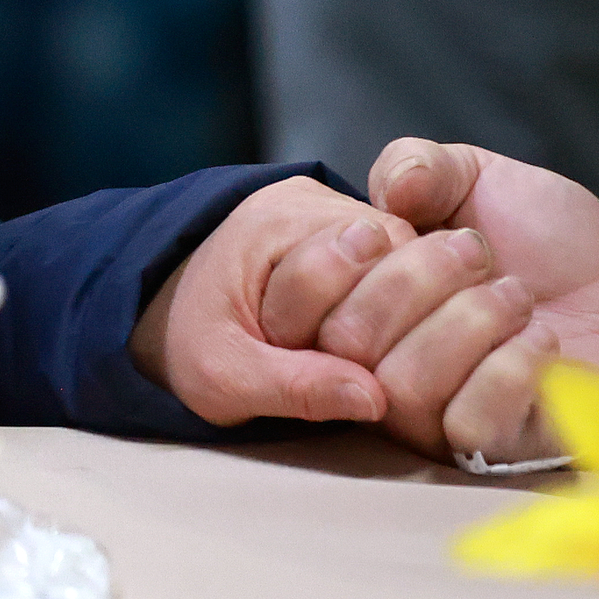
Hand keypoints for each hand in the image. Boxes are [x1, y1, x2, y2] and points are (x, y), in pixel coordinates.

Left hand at [131, 175, 400, 427]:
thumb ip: (294, 388)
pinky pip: (417, 262)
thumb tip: (376, 398)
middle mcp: (312, 200)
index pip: (336, 266)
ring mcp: (344, 209)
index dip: (326, 327)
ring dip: (394, 314)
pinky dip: (402, 306)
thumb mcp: (224, 377)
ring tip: (341, 343)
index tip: (285, 346)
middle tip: (324, 347)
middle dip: (372, 318)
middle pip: (393, 254)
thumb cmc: (198, 342)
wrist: (181, 312)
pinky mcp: (368, 231)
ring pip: (416, 258)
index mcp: (268, 221)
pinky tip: (368, 334)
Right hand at [286, 140, 598, 462]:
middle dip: (414, 280)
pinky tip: (541, 339)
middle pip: (345, 342)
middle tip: (477, 251)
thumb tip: (394, 191)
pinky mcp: (493, 447)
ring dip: (469, 322)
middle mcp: (380, 363)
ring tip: (516, 295)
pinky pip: (468, 421)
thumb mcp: (477, 176)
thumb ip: (420, 164)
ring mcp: (434, 413)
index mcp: (358, 300)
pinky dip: (509, 368)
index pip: (290, 308)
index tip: (385, 229)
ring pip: (403, 383)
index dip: (324, 266)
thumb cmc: (546, 239)